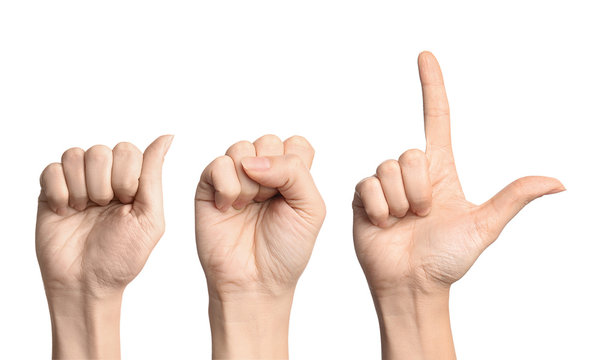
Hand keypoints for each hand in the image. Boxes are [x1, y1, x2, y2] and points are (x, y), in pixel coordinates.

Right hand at [36, 135, 172, 358]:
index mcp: (130, 181)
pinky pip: (51, 169)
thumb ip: (154, 174)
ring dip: (82, 188)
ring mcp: (76, 183)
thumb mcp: (149, 217)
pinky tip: (66, 212)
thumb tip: (167, 136)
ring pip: (74, 155)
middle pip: (100, 151)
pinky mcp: (51, 192)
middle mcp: (103, 178)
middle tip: (104, 208)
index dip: (126, 175)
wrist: (87, 284)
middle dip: (103, 184)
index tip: (127, 201)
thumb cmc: (122, 256)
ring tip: (85, 211)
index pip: (127, 150)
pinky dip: (60, 192)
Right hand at [195, 135, 324, 358]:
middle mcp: (263, 171)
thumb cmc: (286, 249)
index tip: (292, 195)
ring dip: (249, 182)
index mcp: (291, 174)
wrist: (255, 281)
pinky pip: (218, 164)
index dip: (295, 165)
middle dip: (272, 173)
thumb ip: (294, 171)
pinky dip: (227, 186)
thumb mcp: (310, 208)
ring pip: (241, 148)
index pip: (296, 144)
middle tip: (269, 203)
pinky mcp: (210, 186)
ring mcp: (236, 177)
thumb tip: (252, 161)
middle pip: (268, 141)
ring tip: (248, 207)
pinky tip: (229, 207)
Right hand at [352, 52, 563, 358]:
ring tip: (405, 223)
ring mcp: (387, 185)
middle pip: (410, 152)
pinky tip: (385, 224)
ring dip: (401, 202)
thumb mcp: (483, 227)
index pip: (436, 118)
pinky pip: (368, 185)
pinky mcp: (364, 197)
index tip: (426, 56)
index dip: (432, 86)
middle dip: (419, 188)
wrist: (411, 284)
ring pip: (388, 169)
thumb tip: (557, 182)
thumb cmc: (448, 259)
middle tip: (423, 215)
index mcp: (441, 172)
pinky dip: (381, 209)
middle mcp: (412, 174)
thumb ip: (512, 198)